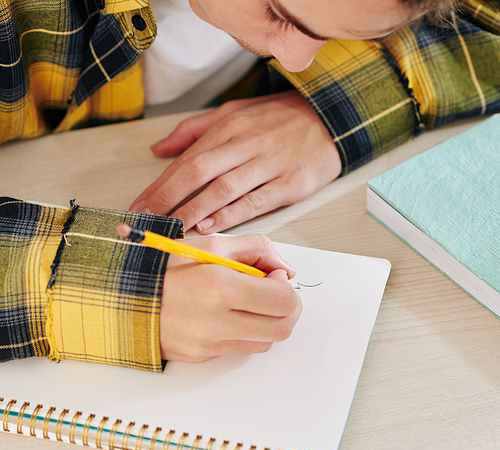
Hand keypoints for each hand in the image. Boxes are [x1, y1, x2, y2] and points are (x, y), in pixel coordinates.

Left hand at [131, 91, 341, 231]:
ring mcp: (267, 165)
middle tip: (145, 220)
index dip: (159, 185)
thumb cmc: (280, 119)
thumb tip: (158, 149)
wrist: (332, 120)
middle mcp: (244, 145)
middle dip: (168, 199)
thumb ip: (194, 131)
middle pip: (198, 173)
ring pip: (223, 189)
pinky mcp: (288, 185)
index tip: (138, 206)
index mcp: (228, 128)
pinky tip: (210, 226)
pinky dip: (230, 214)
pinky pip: (255, 201)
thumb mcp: (235, 113)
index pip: (185, 160)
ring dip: (194, 210)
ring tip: (170, 227)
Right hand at [160, 234, 301, 361]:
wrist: (121, 300)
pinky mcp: (203, 357)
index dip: (288, 288)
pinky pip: (240, 349)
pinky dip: (244, 333)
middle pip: (282, 328)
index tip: (275, 278)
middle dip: (286, 310)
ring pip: (265, 343)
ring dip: (267, 323)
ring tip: (248, 304)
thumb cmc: (162, 269)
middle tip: (273, 294)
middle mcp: (216, 322)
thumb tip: (284, 268)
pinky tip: (227, 316)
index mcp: (220, 287)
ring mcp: (209, 344)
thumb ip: (254, 249)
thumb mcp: (208, 245)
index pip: (283, 300)